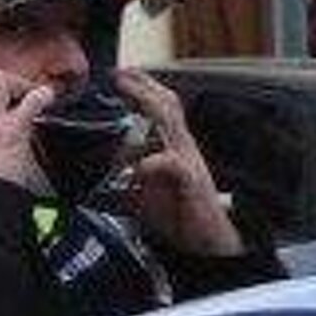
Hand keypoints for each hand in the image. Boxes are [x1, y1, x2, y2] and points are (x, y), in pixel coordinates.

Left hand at [118, 72, 244, 256]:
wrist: (209, 242)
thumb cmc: (178, 213)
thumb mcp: (149, 189)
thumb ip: (130, 171)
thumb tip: (106, 163)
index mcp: (175, 146)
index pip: (162, 108)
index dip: (143, 88)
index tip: (119, 73)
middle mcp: (183, 148)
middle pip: (168, 105)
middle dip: (144, 85)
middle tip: (118, 74)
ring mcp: (190, 162)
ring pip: (172, 123)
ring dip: (148, 106)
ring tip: (127, 93)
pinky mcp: (192, 182)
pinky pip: (171, 163)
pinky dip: (150, 162)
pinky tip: (135, 166)